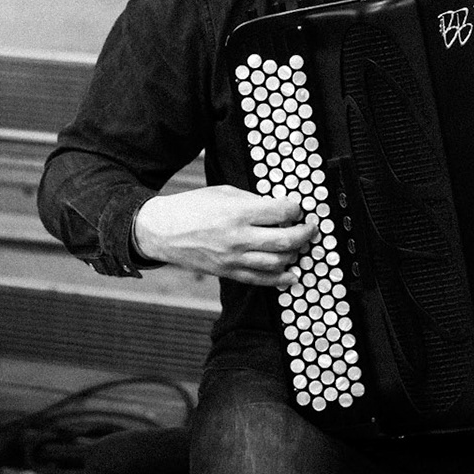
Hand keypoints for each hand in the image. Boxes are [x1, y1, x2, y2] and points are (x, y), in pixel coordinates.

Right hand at [134, 185, 318, 286]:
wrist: (163, 231)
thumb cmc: (192, 207)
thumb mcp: (224, 193)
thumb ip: (253, 200)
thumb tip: (279, 207)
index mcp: (238, 212)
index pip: (281, 212)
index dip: (296, 209)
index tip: (297, 208)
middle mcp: (238, 238)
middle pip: (286, 240)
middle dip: (305, 233)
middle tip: (310, 228)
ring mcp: (234, 258)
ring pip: (278, 262)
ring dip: (294, 254)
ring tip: (298, 246)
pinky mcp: (229, 273)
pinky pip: (261, 280)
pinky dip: (280, 279)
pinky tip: (292, 274)